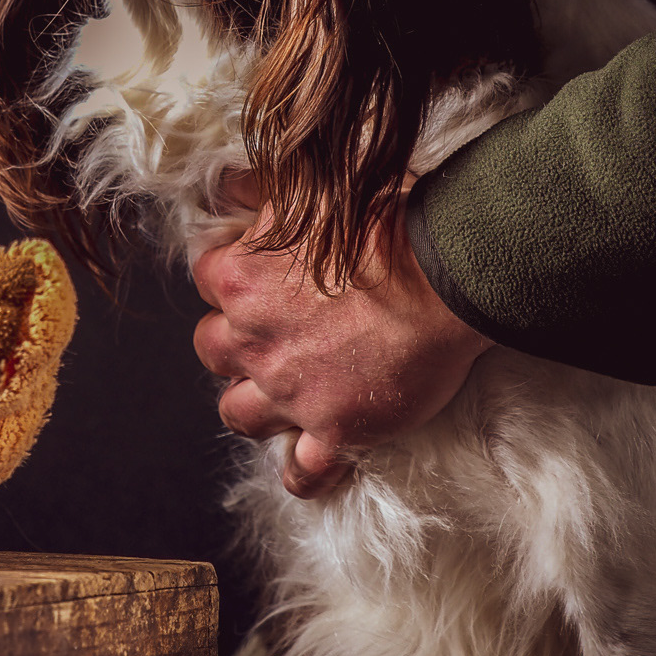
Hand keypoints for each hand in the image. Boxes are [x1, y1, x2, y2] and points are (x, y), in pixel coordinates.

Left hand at [191, 174, 490, 499]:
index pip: (206, 280)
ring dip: (255, 405)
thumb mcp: (308, 184)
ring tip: (281, 397)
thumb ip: (255, 187)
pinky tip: (312, 468)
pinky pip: (303, 470)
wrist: (450, 269)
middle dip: (235, 344)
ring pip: (239, 413)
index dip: (232, 280)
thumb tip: (222, 184)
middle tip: (272, 336)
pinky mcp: (336, 429)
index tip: (258, 281)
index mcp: (239, 277)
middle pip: (212, 351)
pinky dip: (303, 472)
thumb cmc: (388, 219)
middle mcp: (253, 338)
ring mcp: (291, 390)